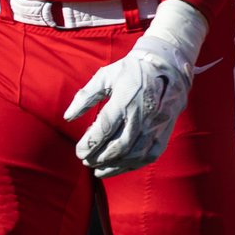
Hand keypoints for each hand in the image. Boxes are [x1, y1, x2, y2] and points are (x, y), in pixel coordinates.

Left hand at [65, 0, 206, 178]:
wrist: (166, 65)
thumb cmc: (131, 70)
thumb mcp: (105, 76)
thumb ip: (85, 96)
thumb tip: (67, 117)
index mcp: (125, 99)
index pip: (104, 128)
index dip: (89, 144)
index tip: (78, 151)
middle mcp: (141, 115)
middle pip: (118, 146)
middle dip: (99, 157)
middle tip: (86, 161)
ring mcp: (155, 124)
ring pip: (134, 154)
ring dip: (114, 165)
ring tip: (99, 169)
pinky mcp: (164, 130)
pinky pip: (150, 154)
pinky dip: (133, 165)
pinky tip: (120, 167)